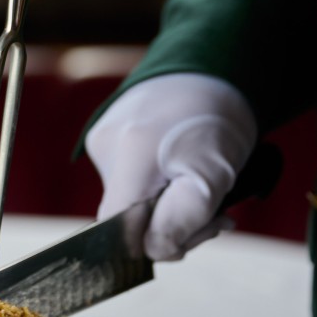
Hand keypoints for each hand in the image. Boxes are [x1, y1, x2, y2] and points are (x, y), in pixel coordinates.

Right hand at [84, 73, 257, 260]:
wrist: (211, 66)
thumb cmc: (215, 119)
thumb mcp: (214, 174)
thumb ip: (183, 220)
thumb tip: (154, 251)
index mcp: (130, 158)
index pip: (119, 231)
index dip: (155, 242)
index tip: (199, 230)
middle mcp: (105, 149)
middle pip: (125, 220)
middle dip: (171, 226)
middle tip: (215, 215)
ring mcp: (101, 142)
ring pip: (129, 201)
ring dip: (166, 207)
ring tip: (200, 184)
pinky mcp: (103, 137)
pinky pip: (127, 180)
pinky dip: (156, 186)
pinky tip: (177, 168)